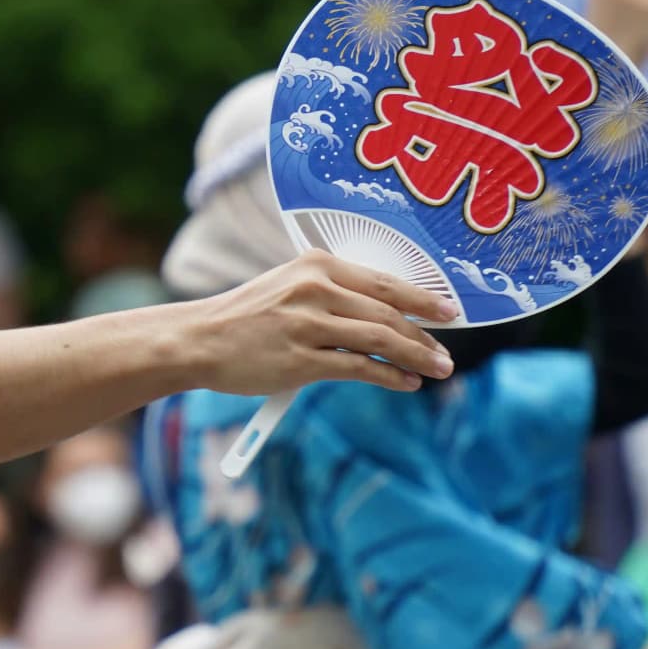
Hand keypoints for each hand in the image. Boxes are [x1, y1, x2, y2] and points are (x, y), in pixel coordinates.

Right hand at [182, 251, 458, 395]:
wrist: (197, 339)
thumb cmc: (244, 316)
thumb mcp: (288, 287)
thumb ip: (332, 293)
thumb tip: (387, 314)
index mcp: (315, 266)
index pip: (384, 282)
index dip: (423, 299)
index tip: (449, 312)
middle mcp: (314, 290)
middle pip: (388, 313)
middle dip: (425, 336)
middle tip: (445, 354)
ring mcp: (306, 325)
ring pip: (379, 340)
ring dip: (415, 357)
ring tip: (436, 370)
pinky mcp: (299, 360)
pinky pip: (357, 368)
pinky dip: (387, 376)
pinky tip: (404, 382)